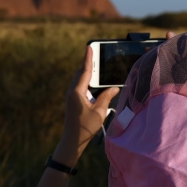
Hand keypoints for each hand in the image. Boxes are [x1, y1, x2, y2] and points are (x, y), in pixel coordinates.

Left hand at [56, 46, 119, 164]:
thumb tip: (114, 88)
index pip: (85, 71)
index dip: (89, 58)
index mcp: (77, 92)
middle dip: (89, 63)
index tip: (89, 46)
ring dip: (88, 72)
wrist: (72, 140)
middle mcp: (72, 91)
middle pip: (82, 73)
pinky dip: (87, 81)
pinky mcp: (73, 101)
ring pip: (80, 80)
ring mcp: (71, 96)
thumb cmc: (85, 127)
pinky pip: (80, 86)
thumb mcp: (99, 112)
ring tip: (97, 64)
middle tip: (95, 51)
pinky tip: (94, 81)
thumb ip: (106, 97)